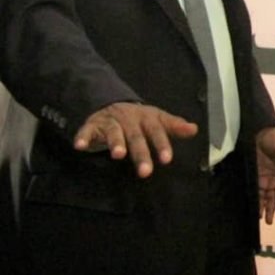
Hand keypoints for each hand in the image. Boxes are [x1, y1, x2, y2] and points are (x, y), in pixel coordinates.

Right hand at [74, 101, 197, 177]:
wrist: (111, 103)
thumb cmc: (139, 119)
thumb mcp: (158, 120)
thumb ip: (174, 126)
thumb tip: (195, 129)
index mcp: (148, 118)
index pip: (157, 131)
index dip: (162, 145)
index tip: (167, 159)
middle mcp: (130, 119)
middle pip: (136, 136)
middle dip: (141, 153)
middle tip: (146, 171)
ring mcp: (111, 121)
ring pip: (114, 132)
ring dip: (115, 142)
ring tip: (118, 155)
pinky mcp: (93, 124)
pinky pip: (87, 130)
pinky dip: (83, 137)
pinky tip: (79, 146)